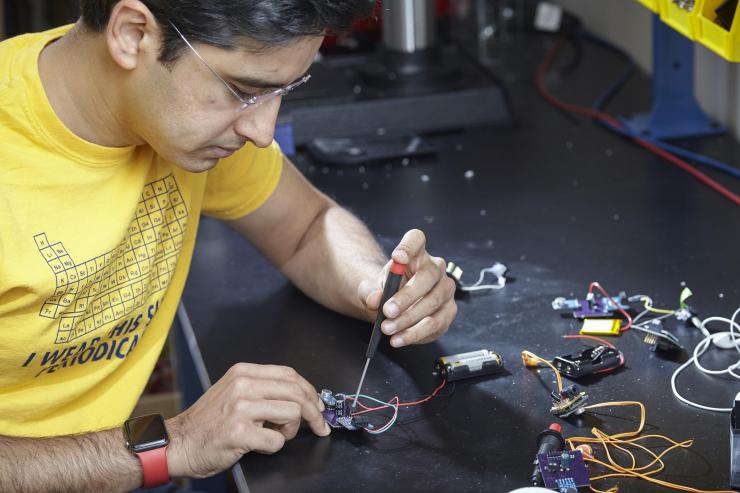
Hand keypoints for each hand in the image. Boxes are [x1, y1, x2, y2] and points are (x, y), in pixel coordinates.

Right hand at [165, 363, 328, 478]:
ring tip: (277, 435)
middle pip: (296, 392)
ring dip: (291, 430)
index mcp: (243, 372)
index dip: (310, 390)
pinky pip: (277, 441)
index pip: (290, 374)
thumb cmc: (207, 422)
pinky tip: (261, 445)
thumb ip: (261, 388)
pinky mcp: (239, 432)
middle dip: (315, 411)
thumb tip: (299, 395)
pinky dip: (275, 446)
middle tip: (319, 425)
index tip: (319, 404)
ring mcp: (241, 408)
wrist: (178, 443)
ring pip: (292, 413)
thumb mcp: (233, 391)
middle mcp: (243, 385)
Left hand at [358, 229, 456, 347]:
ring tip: (388, 329)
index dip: (409, 247)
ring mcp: (446, 289)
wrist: (395, 307)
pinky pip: (435, 323)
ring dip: (408, 318)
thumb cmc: (387, 291)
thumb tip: (375, 300)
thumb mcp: (372, 289)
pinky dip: (415, 333)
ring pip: (432, 302)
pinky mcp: (449, 311)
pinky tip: (399, 338)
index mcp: (416, 254)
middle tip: (387, 311)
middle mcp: (436, 268)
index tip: (397, 258)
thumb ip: (370, 292)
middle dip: (406, 296)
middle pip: (428, 276)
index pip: (416, 240)